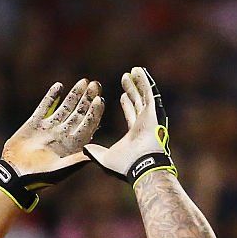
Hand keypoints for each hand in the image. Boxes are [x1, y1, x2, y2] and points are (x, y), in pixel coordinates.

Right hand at [0, 79, 102, 211]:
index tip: (99, 100)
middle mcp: (62, 135)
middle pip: (79, 114)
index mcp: (72, 145)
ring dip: (74, 95)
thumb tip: (94, 153)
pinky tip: (59, 86)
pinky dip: (51, 97)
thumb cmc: (39, 176)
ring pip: (65, 108)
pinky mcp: (34, 124)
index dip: (94, 112)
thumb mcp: (60, 169)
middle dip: (87, 100)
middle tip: (95, 85)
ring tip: (83, 82)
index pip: (87, 125)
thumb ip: (77, 160)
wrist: (15, 174)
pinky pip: (44, 107)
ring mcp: (48, 128)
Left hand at [84, 67, 176, 186]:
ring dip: (138, 83)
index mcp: (134, 133)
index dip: (127, 104)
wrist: (140, 166)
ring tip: (133, 71)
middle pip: (137, 102)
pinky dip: (144, 81)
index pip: (131, 114)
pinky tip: (138, 70)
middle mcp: (143, 123)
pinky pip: (148, 92)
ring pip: (143, 95)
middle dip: (132, 90)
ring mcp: (149, 117)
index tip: (122, 96)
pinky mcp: (152, 111)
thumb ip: (94, 152)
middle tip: (126, 78)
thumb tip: (84, 149)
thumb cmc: (124, 166)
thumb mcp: (104, 158)